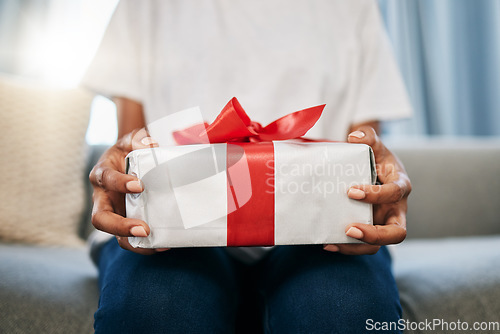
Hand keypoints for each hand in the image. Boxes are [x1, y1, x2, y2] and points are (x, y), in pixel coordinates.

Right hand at [89, 128, 167, 253]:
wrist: (131, 162)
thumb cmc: (130, 151)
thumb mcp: (132, 141)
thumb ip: (139, 140)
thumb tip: (151, 144)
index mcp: (103, 174)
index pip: (106, 179)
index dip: (120, 183)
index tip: (139, 185)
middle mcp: (103, 197)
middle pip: (101, 219)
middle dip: (120, 226)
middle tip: (144, 229)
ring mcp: (112, 213)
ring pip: (114, 235)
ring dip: (132, 241)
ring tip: (154, 242)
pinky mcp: (123, 224)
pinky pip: (129, 240)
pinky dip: (144, 246)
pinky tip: (163, 244)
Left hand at [324, 126, 410, 254]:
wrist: (375, 170)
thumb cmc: (376, 158)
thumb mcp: (375, 145)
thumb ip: (368, 137)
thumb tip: (354, 137)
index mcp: (400, 186)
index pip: (395, 193)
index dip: (376, 194)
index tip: (351, 191)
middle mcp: (396, 209)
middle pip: (397, 233)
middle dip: (375, 235)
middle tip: (350, 229)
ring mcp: (384, 222)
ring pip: (378, 245)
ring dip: (356, 246)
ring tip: (334, 242)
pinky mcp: (371, 231)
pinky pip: (362, 246)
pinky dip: (347, 247)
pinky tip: (327, 243)